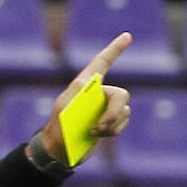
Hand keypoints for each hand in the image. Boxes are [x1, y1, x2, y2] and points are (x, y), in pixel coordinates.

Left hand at [39, 32, 133, 164]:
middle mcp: (98, 93)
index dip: (115, 49)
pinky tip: (98, 135)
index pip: (102, 63)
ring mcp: (105, 107)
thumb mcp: (62, 108)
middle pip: (121, 94)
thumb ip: (77, 92)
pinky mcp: (111, 122)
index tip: (127, 36)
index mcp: (85, 85)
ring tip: (93, 131)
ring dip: (111, 125)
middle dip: (114, 111)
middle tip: (100, 125)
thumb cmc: (59, 128)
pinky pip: (123, 122)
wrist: (61, 150)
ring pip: (124, 111)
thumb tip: (93, 79)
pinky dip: (112, 131)